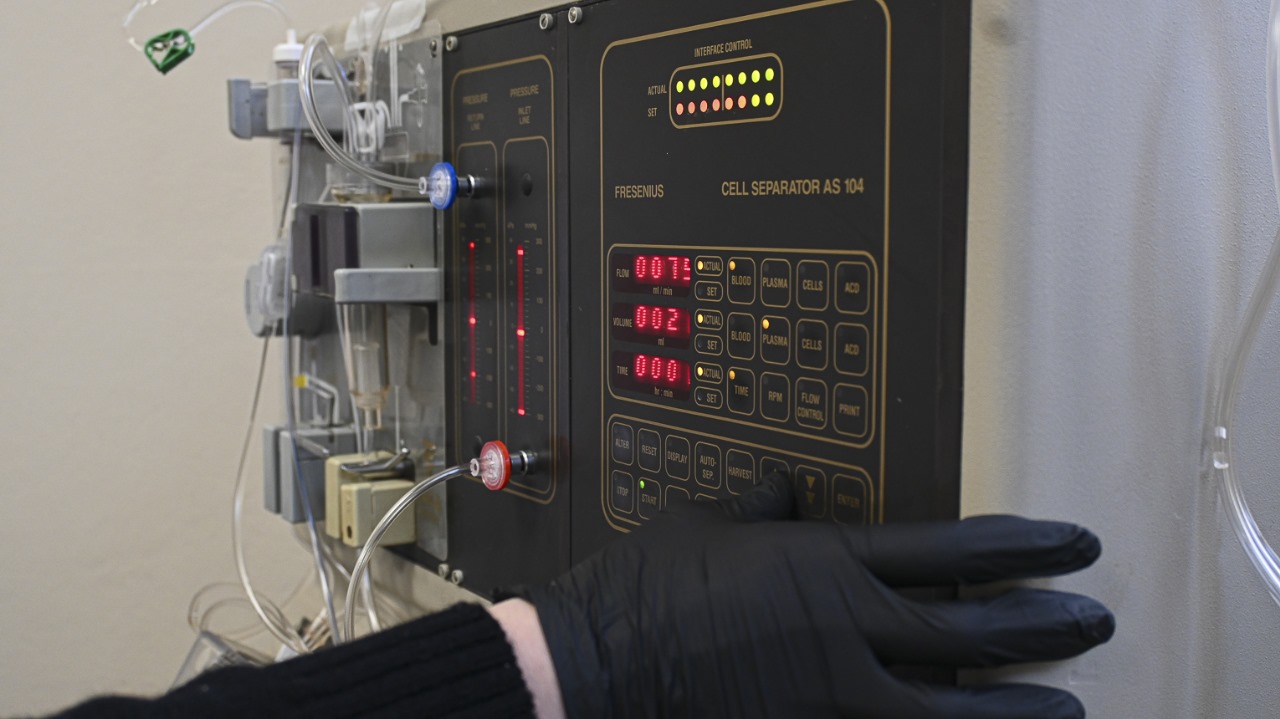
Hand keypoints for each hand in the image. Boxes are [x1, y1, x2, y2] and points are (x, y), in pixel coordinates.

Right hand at [517, 473, 1113, 717]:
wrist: (594, 665)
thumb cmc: (644, 589)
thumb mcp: (703, 525)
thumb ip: (756, 509)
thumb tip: (781, 495)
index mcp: (824, 565)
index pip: (952, 551)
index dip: (1023, 547)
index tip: (1072, 545)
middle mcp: (845, 632)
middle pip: (972, 633)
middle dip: (1044, 625)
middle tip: (1093, 620)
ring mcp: (832, 696)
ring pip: (951, 710)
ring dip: (1016, 709)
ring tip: (1065, 707)